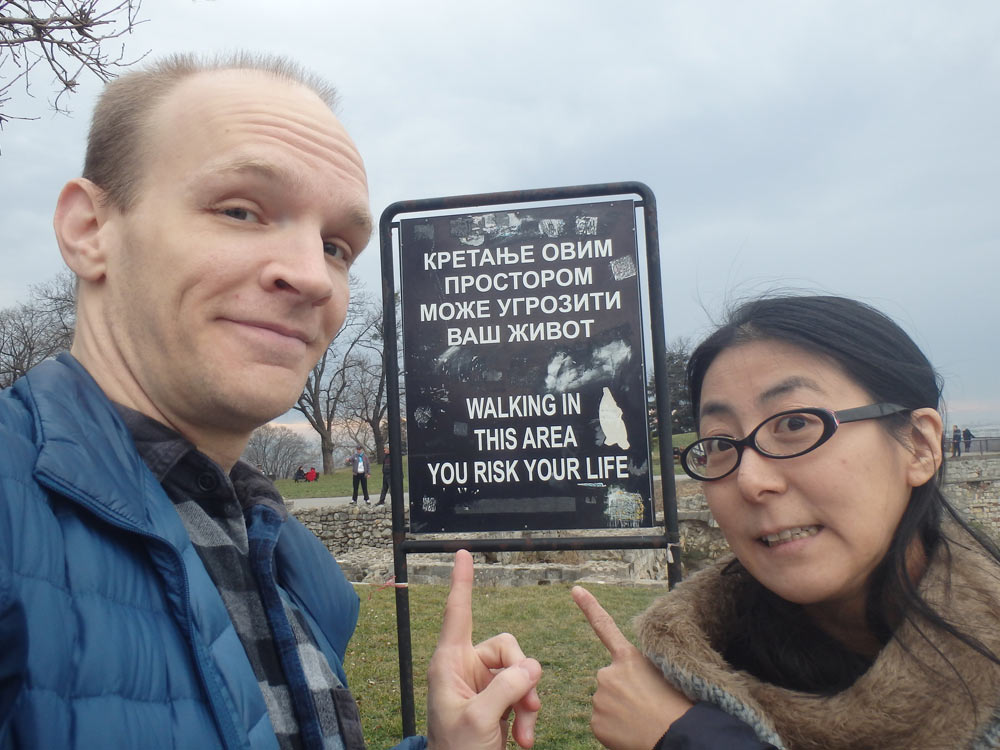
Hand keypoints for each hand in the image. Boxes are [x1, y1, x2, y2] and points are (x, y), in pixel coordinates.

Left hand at [426, 550, 541, 749]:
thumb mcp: (479, 719)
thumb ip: (507, 688)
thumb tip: (532, 666)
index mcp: (449, 663)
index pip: (458, 614)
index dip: (462, 582)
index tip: (463, 553)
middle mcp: (466, 668)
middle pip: (507, 647)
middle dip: (523, 676)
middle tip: (529, 707)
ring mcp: (483, 684)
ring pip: (520, 671)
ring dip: (527, 702)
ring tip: (524, 733)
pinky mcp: (497, 701)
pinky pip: (523, 691)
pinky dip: (527, 715)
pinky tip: (523, 739)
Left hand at [572, 586, 692, 749]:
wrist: (678, 737)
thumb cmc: (679, 708)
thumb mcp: (664, 674)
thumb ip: (640, 670)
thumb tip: (631, 680)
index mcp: (629, 658)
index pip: (605, 627)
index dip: (589, 607)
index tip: (575, 589)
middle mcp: (608, 673)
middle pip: (609, 680)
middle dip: (622, 692)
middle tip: (645, 707)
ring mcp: (599, 697)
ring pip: (606, 703)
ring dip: (619, 712)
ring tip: (643, 721)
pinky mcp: (596, 721)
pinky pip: (603, 724)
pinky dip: (614, 730)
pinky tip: (631, 733)